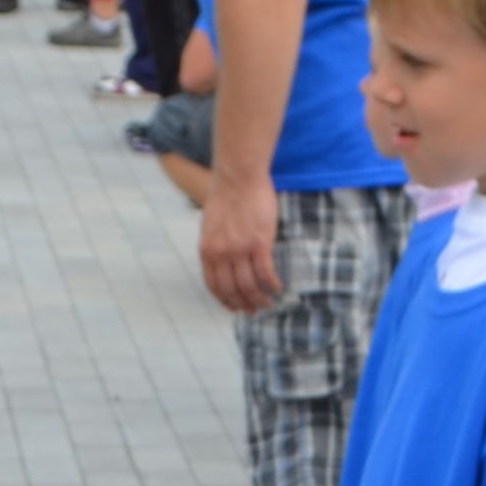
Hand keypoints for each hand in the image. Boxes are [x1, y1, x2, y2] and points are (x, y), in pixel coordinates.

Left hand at [199, 170, 282, 314]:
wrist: (238, 175)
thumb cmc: (227, 194)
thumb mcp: (211, 224)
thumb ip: (215, 243)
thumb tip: (222, 259)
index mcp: (207, 250)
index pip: (214, 286)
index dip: (225, 301)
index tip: (234, 307)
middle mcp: (221, 254)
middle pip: (232, 291)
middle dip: (243, 305)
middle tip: (254, 311)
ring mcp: (239, 250)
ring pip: (250, 287)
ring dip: (259, 299)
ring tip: (267, 303)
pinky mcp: (259, 243)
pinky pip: (266, 274)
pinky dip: (272, 285)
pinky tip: (278, 288)